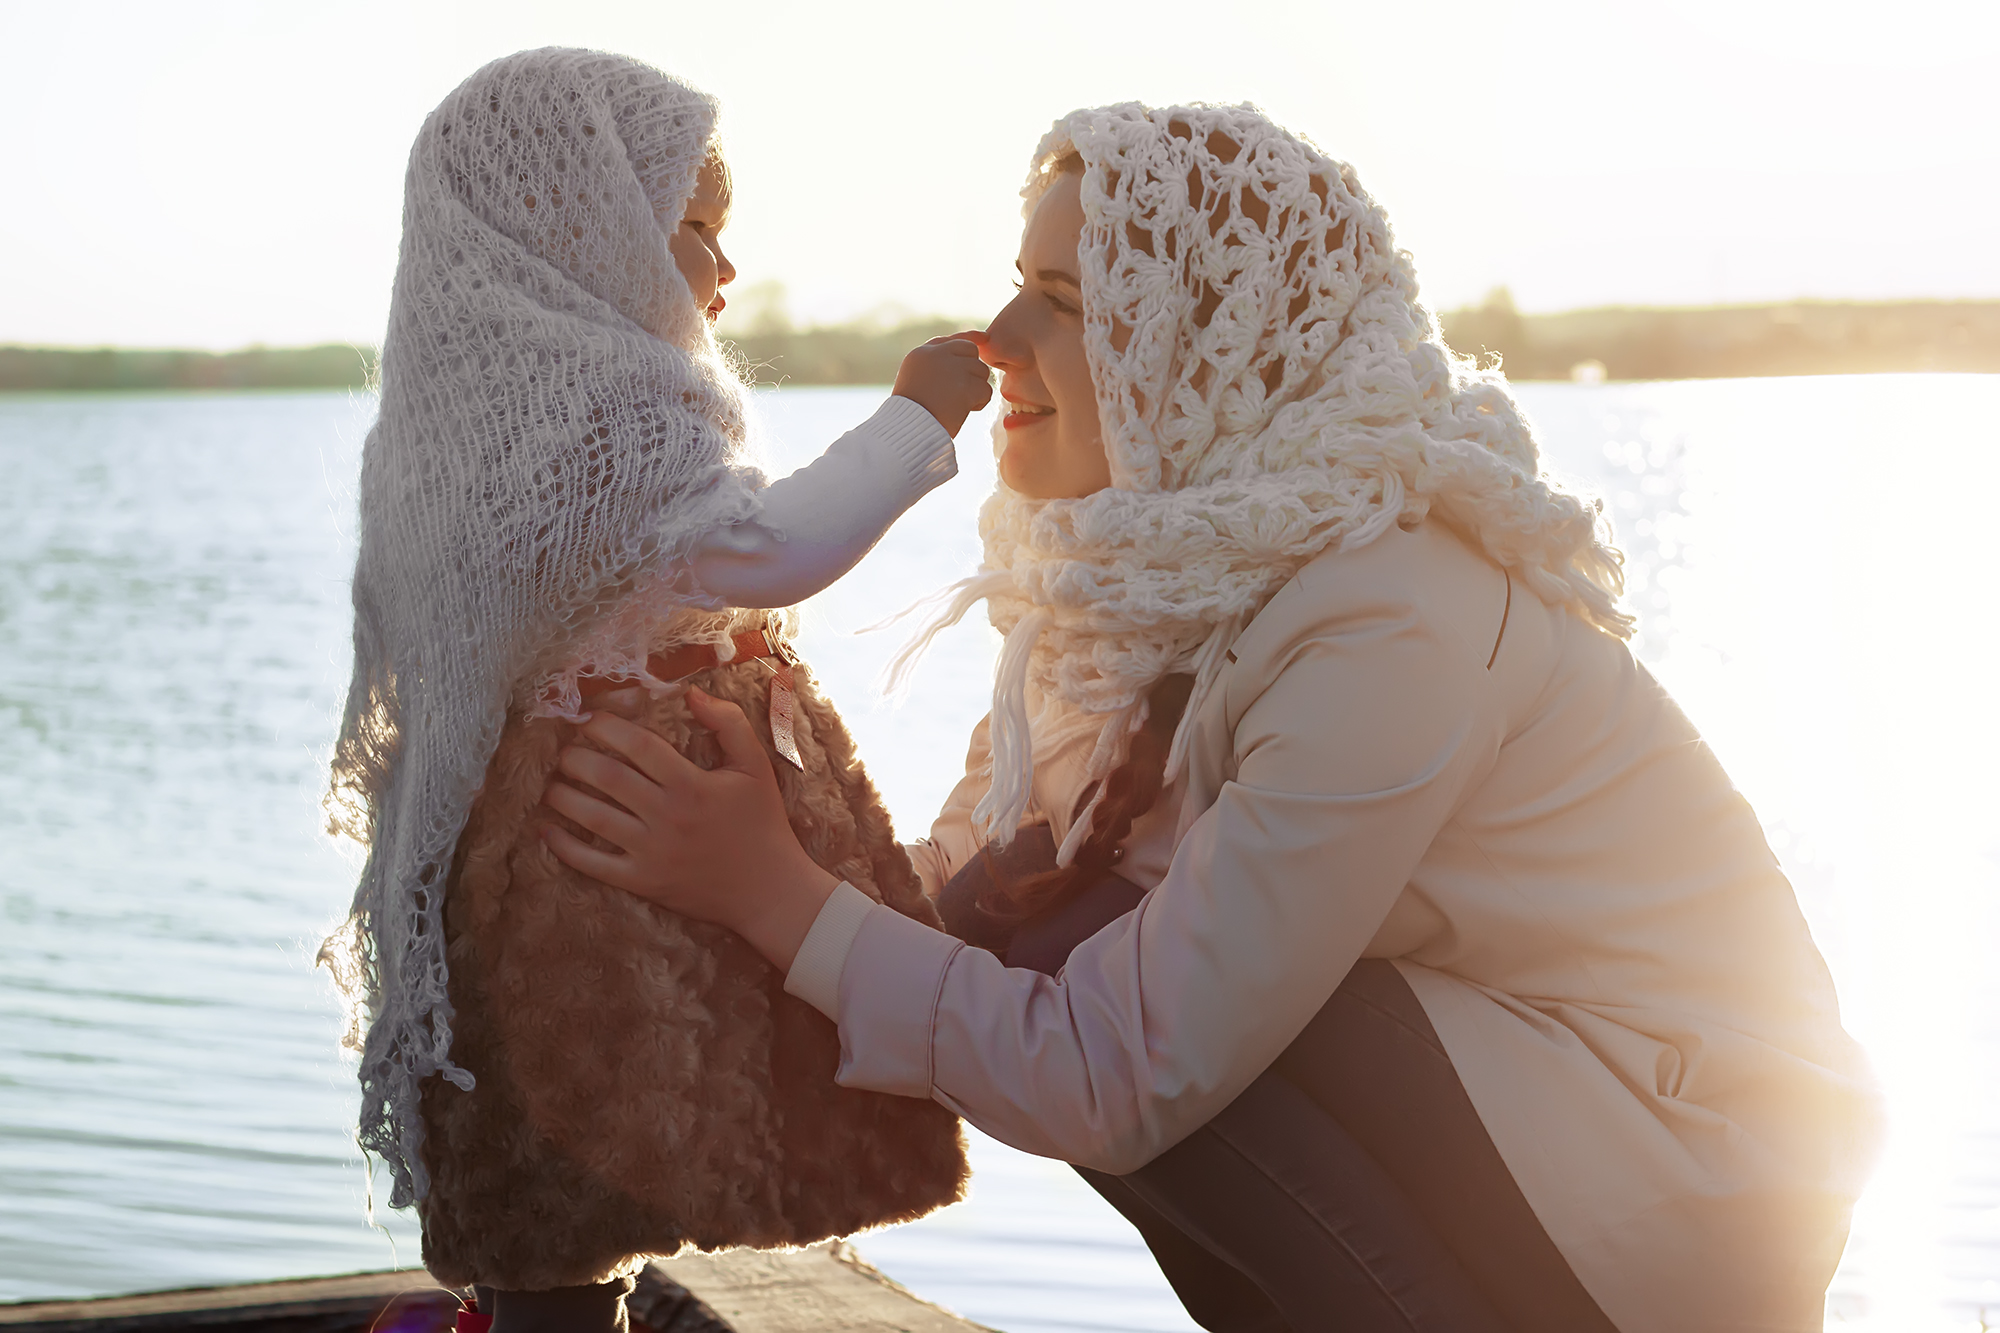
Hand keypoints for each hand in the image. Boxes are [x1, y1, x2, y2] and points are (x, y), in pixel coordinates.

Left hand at [541, 688, 838, 971]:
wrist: (769, 890)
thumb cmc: (762, 824)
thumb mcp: (756, 767)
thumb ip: (728, 724)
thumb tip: (691, 694)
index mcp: (691, 785)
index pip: (638, 745)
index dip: (608, 727)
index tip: (591, 719)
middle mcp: (666, 816)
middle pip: (607, 777)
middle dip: (576, 759)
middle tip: (565, 752)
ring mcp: (651, 852)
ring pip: (593, 818)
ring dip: (563, 797)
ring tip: (552, 786)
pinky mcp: (643, 881)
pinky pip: (594, 864)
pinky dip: (564, 848)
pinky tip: (547, 832)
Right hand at [892, 332, 993, 436]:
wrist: (910, 431)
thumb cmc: (911, 413)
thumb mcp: (915, 381)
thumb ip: (935, 365)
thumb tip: (966, 352)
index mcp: (921, 354)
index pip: (951, 340)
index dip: (970, 338)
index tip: (984, 338)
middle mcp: (937, 355)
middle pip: (971, 351)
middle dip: (972, 369)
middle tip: (962, 390)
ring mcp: (952, 368)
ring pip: (981, 370)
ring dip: (976, 388)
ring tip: (958, 404)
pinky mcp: (966, 385)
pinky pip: (985, 389)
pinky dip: (979, 402)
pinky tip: (964, 411)